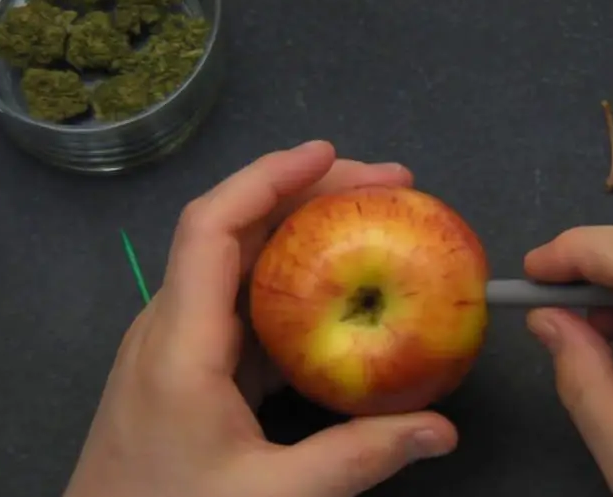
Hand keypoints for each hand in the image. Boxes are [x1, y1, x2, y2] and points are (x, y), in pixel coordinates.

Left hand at [63, 141, 457, 496]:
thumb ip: (357, 458)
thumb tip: (441, 430)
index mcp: (181, 343)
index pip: (213, 225)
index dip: (268, 177)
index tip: (330, 154)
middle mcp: (171, 326)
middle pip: (233, 228)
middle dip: (308, 194)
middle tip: (387, 189)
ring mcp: (176, 344)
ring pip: (239, 262)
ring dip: (302, 234)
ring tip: (373, 226)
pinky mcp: (188, 365)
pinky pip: (242, 304)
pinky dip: (293, 284)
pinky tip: (338, 296)